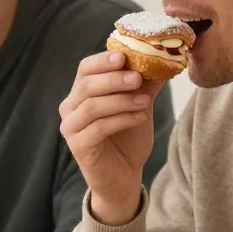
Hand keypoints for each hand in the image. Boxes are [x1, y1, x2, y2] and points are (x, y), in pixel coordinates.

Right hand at [59, 51, 164, 225]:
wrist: (124, 175)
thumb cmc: (128, 139)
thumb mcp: (140, 106)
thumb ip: (145, 84)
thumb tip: (162, 59)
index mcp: (81, 93)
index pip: (85, 68)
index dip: (102, 60)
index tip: (124, 57)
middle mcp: (70, 108)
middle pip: (86, 85)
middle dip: (114, 79)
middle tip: (138, 78)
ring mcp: (71, 128)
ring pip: (91, 106)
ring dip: (120, 100)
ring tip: (145, 102)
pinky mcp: (78, 146)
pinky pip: (98, 128)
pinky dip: (121, 119)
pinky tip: (140, 118)